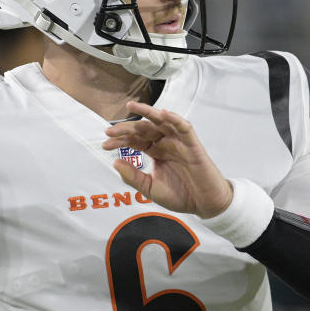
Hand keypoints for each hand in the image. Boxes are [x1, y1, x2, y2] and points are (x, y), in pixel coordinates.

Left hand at [102, 101, 232, 217]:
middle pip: (144, 129)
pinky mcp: (193, 145)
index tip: (105, 143)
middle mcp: (166, 143)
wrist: (204, 204)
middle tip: (110, 130)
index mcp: (156, 152)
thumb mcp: (150, 188)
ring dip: (148, 112)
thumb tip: (114, 162)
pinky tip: (163, 114)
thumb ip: (133, 176)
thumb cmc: (181, 195)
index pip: (134, 140)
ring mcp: (179, 142)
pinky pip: (184, 127)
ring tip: (132, 106)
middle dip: (127, 128)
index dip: (120, 140)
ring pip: (162, 122)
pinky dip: (174, 119)